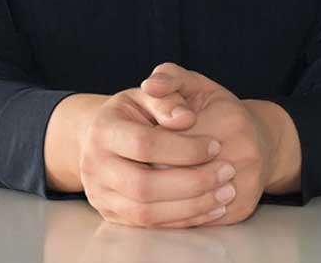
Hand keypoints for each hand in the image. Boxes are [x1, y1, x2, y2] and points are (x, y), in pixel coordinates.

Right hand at [76, 87, 240, 228]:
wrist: (102, 137)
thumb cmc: (132, 113)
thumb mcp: (146, 95)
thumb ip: (167, 98)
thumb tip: (186, 118)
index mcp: (102, 129)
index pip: (144, 144)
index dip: (184, 148)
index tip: (216, 145)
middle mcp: (94, 165)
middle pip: (143, 185)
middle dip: (192, 182)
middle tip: (226, 172)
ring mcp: (100, 194)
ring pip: (147, 213)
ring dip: (192, 206)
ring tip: (225, 193)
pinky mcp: (112, 215)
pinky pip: (150, 226)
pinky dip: (184, 219)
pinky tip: (211, 207)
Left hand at [139, 63, 282, 226]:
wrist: (262, 141)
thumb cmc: (219, 110)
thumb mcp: (194, 83)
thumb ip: (168, 78)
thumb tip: (148, 86)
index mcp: (229, 121)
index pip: (171, 140)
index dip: (148, 146)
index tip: (136, 143)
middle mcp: (244, 154)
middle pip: (177, 172)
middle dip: (150, 170)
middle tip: (136, 165)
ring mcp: (246, 185)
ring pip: (188, 200)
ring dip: (161, 195)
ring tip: (147, 182)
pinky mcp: (242, 209)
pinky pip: (201, 218)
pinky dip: (177, 212)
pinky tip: (162, 201)